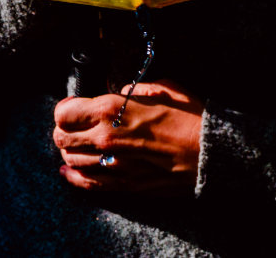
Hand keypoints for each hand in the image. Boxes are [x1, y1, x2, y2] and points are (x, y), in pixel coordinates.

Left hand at [52, 80, 204, 195]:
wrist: (213, 154)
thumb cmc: (190, 118)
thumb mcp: (161, 89)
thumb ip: (133, 90)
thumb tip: (121, 92)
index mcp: (111, 110)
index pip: (64, 112)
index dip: (66, 109)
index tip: (73, 107)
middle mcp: (106, 137)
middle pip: (62, 136)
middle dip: (65, 130)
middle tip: (75, 127)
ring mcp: (114, 164)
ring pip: (71, 159)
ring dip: (71, 151)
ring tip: (79, 146)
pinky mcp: (125, 185)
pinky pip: (88, 183)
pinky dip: (75, 177)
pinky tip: (70, 171)